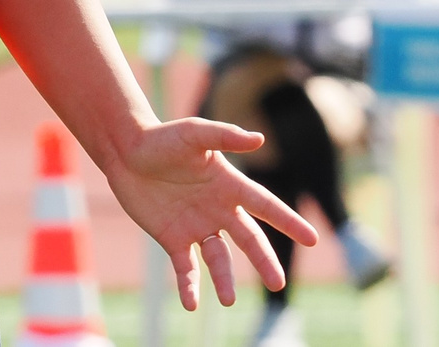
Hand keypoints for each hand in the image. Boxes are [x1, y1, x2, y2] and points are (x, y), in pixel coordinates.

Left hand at [102, 118, 318, 310]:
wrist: (126, 152)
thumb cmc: (162, 138)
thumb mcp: (194, 133)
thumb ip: (225, 136)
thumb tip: (259, 139)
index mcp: (230, 186)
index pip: (265, 206)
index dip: (288, 222)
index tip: (312, 239)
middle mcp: (219, 211)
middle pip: (248, 240)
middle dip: (264, 261)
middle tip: (277, 284)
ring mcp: (198, 227)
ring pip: (220, 260)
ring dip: (225, 280)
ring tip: (229, 301)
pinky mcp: (174, 240)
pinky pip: (187, 269)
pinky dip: (190, 287)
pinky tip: (191, 304)